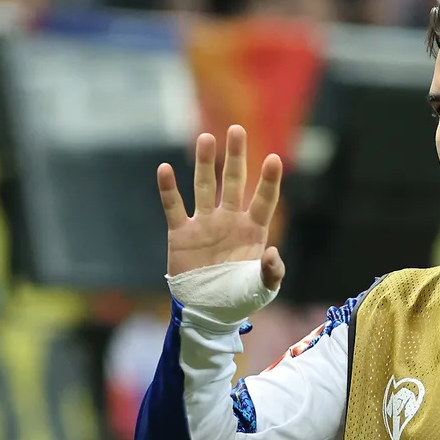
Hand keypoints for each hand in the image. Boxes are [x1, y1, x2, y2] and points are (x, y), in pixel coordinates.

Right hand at [157, 124, 284, 289]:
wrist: (208, 310)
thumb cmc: (240, 297)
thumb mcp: (262, 289)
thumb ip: (271, 272)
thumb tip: (272, 252)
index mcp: (253, 230)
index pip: (264, 200)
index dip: (269, 181)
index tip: (275, 159)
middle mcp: (229, 220)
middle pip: (233, 182)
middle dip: (235, 157)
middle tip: (236, 129)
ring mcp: (204, 224)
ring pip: (204, 186)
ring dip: (204, 163)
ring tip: (206, 138)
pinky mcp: (181, 233)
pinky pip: (173, 207)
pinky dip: (168, 189)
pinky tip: (164, 169)